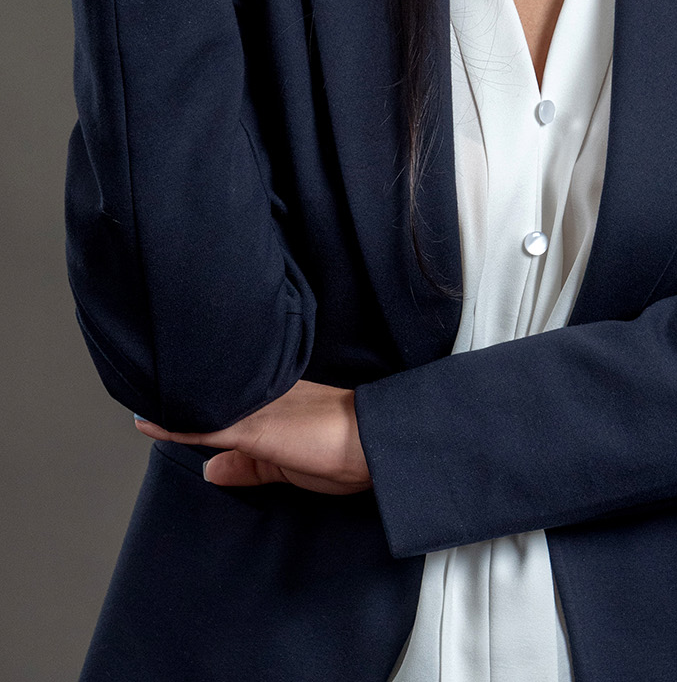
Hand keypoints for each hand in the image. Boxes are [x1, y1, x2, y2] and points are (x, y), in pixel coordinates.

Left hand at [133, 380, 372, 494]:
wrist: (374, 445)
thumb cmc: (344, 452)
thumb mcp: (287, 465)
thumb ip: (251, 466)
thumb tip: (211, 469)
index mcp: (274, 400)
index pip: (228, 394)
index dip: (198, 391)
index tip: (168, 381)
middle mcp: (262, 399)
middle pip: (212, 392)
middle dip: (178, 387)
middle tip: (142, 374)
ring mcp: (258, 412)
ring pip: (204, 404)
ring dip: (171, 400)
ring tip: (136, 388)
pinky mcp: (256, 431)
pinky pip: (206, 428)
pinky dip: (175, 426)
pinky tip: (149, 421)